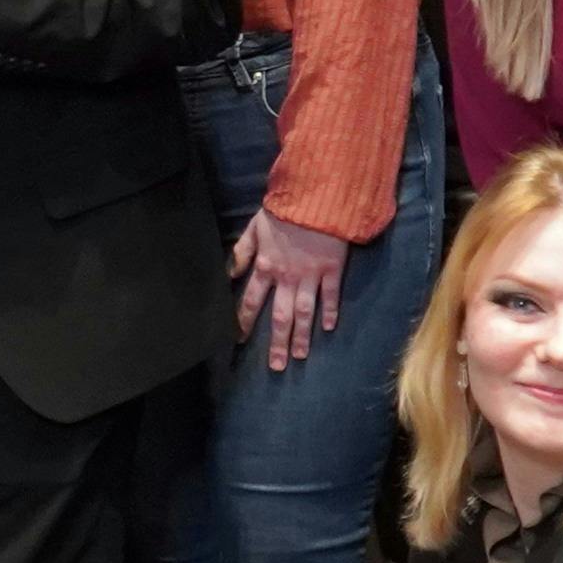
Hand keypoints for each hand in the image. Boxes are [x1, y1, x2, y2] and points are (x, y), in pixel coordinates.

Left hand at [230, 206, 348, 377]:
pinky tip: (329, 328)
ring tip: (300, 356)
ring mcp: (311, 275)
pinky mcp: (332, 269)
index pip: (251, 300)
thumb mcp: (255, 227)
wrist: (316, 196)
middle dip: (277, 342)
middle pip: (279, 315)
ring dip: (302, 335)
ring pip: (304, 311)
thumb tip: (230, 274)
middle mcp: (287, 276)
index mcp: (266, 266)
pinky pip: (331, 295)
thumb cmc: (284, 209)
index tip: (239, 339)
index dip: (244, 320)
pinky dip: (330, 311)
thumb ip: (243, 251)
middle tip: (277, 366)